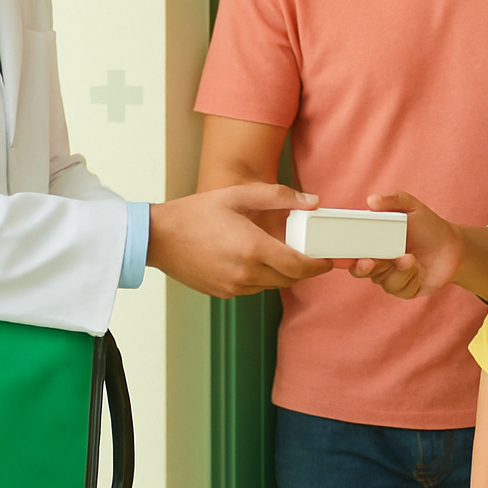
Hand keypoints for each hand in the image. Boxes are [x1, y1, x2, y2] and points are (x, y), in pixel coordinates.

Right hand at [146, 183, 332, 296]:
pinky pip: (253, 287)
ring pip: (271, 284)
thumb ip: (278, 196)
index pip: (299, 266)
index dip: (318, 266)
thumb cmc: (197, 213)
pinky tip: (251, 258)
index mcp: (253, 248)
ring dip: (281, 272)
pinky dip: (260, 275)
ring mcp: (233, 287)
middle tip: (309, 253)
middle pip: (289, 279)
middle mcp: (246, 273)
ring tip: (277, 251)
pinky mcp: (223, 293)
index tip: (327, 259)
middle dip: (303, 268)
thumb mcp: (238, 195)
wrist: (160, 237)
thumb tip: (312, 201)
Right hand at [346, 192, 463, 298]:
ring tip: (410, 257)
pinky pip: (399, 289)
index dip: (342, 256)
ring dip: (395, 270)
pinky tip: (417, 268)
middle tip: (370, 261)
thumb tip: (371, 200)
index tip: (340, 257)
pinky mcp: (405, 290)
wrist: (453, 246)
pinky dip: (407, 278)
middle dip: (363, 267)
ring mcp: (391, 278)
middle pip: (360, 271)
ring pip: (381, 281)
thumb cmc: (428, 225)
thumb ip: (392, 200)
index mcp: (373, 244)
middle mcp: (378, 263)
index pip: (350, 252)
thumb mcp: (411, 206)